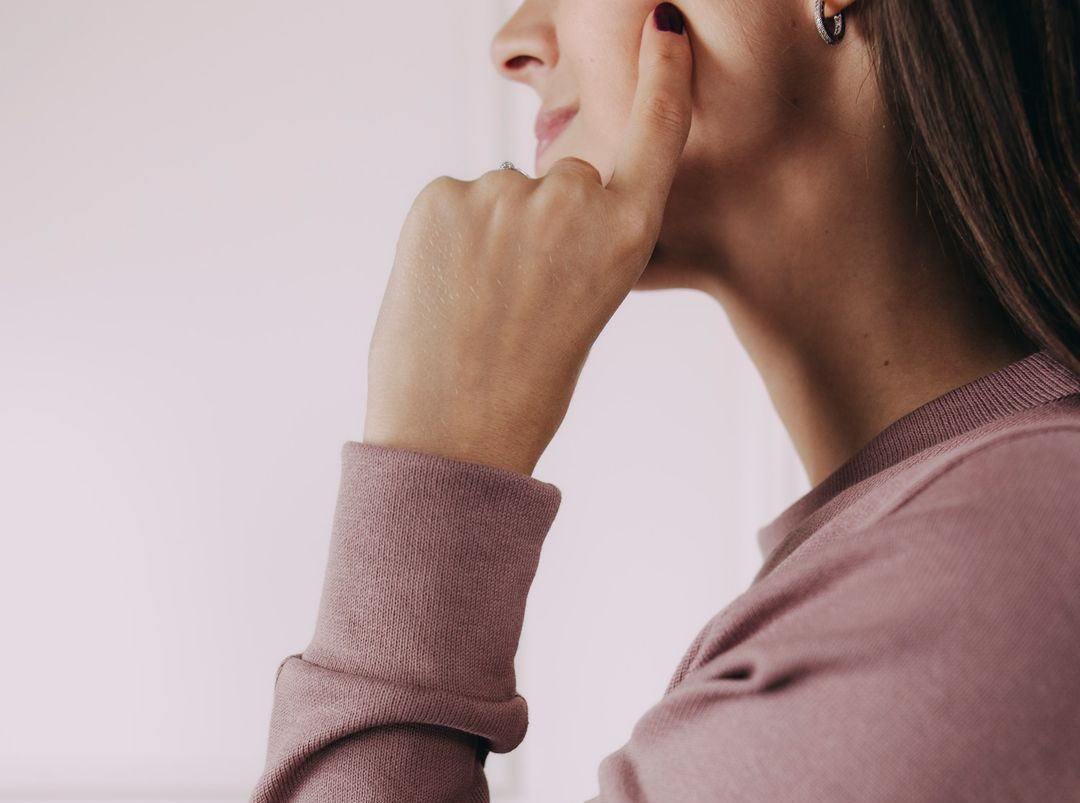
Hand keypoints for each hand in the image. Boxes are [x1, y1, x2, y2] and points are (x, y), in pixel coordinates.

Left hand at [363, 6, 692, 476]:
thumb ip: (577, 246)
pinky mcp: (440, 194)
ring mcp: (501, 191)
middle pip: (565, 180)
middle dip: (544, 223)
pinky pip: (453, 205)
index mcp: (623, 239)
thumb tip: (532, 205)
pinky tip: (444, 296)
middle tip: (518, 303)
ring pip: (502, 198)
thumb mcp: (582, 313)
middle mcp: (571, 200)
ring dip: (490, 238)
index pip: (654, 136)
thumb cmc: (523, 394)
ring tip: (476, 311)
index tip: (662, 26)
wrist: (451, 438)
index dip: (662, 79)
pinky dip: (447, 242)